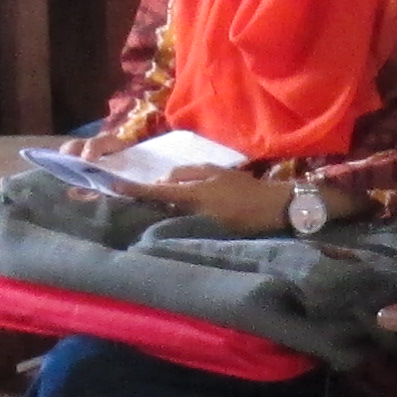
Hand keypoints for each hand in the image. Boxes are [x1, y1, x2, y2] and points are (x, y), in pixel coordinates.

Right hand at [141, 165, 300, 234]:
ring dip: (176, 181)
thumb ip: (190, 218)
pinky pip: (200, 170)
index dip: (138, 190)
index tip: (116, 186)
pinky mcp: (227, 171)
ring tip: (176, 194)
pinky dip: (191, 178)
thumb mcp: (216, 226)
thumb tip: (169, 215)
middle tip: (154, 199)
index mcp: (197, 193)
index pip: (160, 190)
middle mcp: (203, 177)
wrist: (279, 202)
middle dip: (160, 185)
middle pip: (172, 177)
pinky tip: (198, 188)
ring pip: (186, 171)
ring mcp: (216, 171)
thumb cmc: (248, 220)